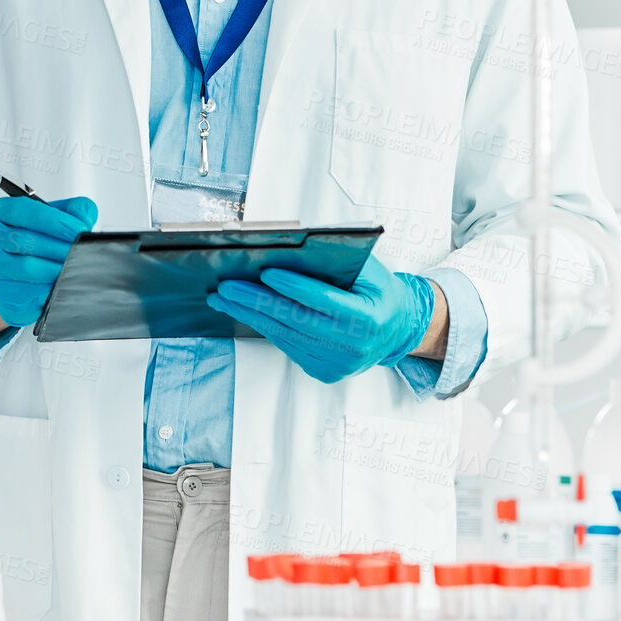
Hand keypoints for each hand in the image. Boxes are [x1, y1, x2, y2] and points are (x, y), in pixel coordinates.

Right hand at [0, 195, 97, 327]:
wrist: (11, 275)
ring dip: (57, 268)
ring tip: (76, 267)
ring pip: (27, 268)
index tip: (78, 229)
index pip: (24, 211)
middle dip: (60, 247)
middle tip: (83, 251)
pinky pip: (29, 293)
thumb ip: (71, 210)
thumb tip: (84, 219)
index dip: (55, 221)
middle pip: (26, 241)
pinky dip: (50, 289)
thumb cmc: (32, 243)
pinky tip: (62, 285)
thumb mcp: (50, 218)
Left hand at [205, 254, 434, 383]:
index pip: (324, 302)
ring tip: (224, 297)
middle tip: (226, 286)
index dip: (294, 287)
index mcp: (369, 319)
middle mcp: (354, 347)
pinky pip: (286, 345)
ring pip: (285, 335)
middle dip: (256, 301)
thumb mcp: (368, 270)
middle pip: (295, 320)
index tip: (264, 272)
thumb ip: (336, 261)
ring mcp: (337, 364)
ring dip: (249, 314)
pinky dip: (263, 326)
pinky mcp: (323, 371)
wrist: (396, 328)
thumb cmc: (378, 291)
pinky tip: (244, 311)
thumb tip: (289, 248)